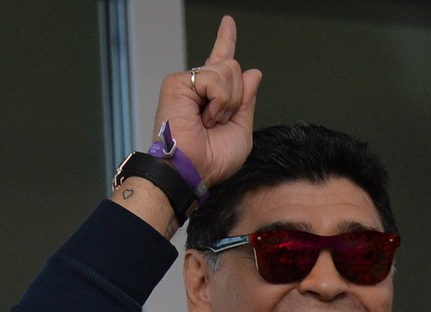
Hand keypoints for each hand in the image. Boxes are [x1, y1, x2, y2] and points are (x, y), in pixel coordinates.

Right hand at [152, 16, 262, 186]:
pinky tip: (204, 116)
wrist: (192, 171)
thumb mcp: (241, 131)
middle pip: (234, 67)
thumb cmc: (211, 160)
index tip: (227, 23)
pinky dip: (218, 101)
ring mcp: (187, 82)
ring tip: (209, 122)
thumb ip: (247, 101)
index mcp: (211, 97)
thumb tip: (253, 72)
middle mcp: (198, 86)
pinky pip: (215, 78)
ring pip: (228, 70)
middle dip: (237, 98)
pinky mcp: (178, 82)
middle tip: (218, 123)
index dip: (225, 41)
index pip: (221, 62)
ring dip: (228, 102)